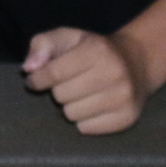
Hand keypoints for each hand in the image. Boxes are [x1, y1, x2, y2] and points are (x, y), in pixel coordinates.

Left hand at [23, 27, 153, 134]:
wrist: (137, 62)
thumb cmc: (93, 50)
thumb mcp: (68, 37)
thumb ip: (42, 45)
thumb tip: (28, 68)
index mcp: (97, 50)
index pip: (53, 73)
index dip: (38, 79)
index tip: (36, 79)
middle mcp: (114, 73)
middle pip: (60, 96)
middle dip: (59, 90)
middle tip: (70, 83)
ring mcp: (123, 97)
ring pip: (72, 115)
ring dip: (71, 106)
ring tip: (83, 94)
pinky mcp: (127, 118)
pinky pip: (86, 129)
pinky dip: (85, 120)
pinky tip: (94, 105)